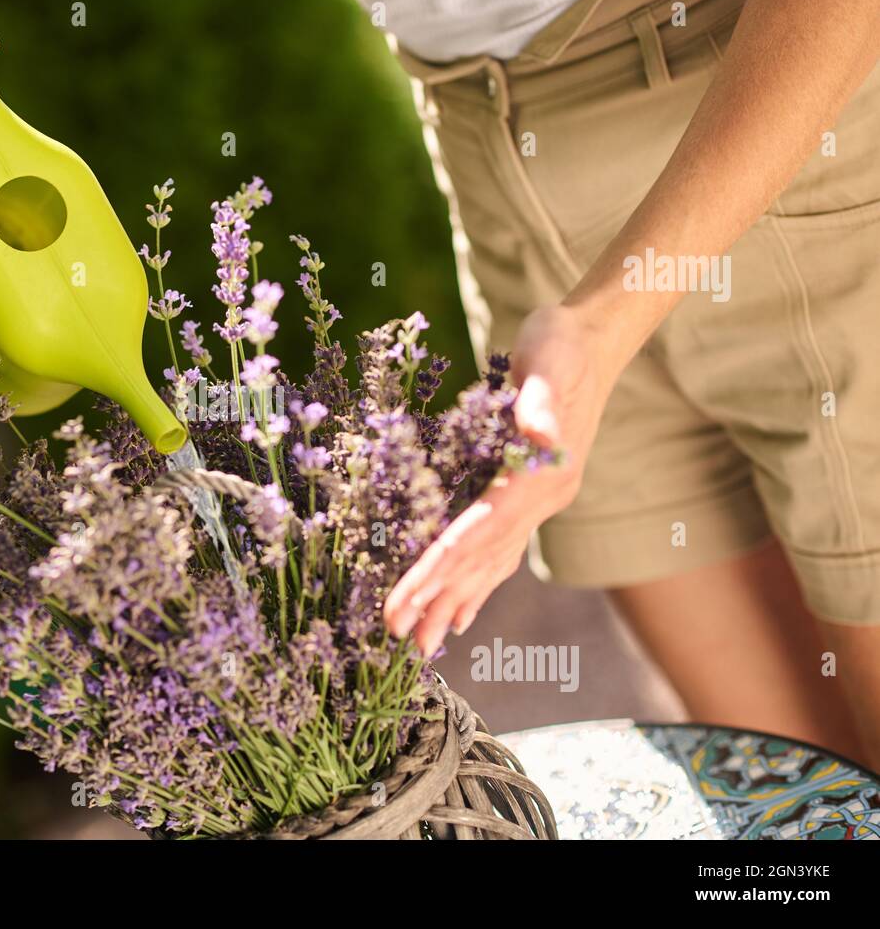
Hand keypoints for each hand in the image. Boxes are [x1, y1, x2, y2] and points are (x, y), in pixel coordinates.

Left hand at [384, 304, 616, 656]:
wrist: (592, 341)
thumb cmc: (562, 343)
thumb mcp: (551, 357)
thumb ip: (543, 399)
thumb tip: (540, 435)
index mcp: (541, 476)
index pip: (478, 533)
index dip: (437, 570)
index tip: (402, 601)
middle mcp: (543, 500)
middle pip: (481, 562)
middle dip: (436, 600)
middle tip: (395, 640)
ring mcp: (539, 504)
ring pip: (490, 567)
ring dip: (454, 605)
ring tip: (423, 645)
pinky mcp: (528, 498)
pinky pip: (499, 553)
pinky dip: (478, 585)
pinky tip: (462, 613)